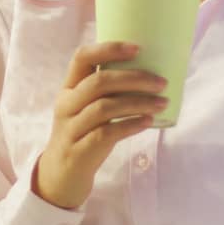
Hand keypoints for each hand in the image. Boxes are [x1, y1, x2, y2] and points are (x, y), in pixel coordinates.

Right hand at [32, 41, 165, 209]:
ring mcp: (70, 129)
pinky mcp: (79, 151)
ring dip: (138, 102)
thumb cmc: (83, 134)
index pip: (82, 57)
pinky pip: (106, 133)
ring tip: (162, 103)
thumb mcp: (86, 109)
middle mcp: (66, 105)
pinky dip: (130, 125)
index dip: (109, 49)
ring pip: (104, 107)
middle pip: (99, 82)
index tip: (138, 48)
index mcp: (68, 88)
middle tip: (161, 82)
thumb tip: (150, 74)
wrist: (61, 176)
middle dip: (134, 78)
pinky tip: (148, 122)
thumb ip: (106, 92)